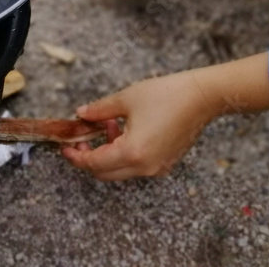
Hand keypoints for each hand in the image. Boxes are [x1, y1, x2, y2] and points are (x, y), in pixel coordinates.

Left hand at [62, 53, 268, 181]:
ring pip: (120, 170)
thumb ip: (99, 110)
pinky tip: (124, 130)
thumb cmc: (166, 95)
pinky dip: (124, 153)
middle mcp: (144, 167)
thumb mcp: (126, 99)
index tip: (65, 146)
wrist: (202, 97)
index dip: (76, 156)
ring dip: (107, 152)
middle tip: (81, 137)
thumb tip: (81, 114)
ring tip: (108, 124)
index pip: (94, 163)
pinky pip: (136, 165)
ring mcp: (157, 168)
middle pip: (105, 173)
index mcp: (132, 152)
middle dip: (89, 157)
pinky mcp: (165, 163)